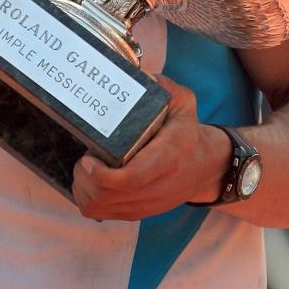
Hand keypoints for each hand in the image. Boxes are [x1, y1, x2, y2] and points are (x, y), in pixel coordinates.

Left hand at [72, 75, 225, 220]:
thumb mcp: (184, 102)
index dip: (102, 175)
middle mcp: (157, 185)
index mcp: (168, 156)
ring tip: (84, 170)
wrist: (207, 167)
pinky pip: (105, 215)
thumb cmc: (188, 130)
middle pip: (109, 196)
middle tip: (82, 160)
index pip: (131, 178)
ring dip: (85, 191)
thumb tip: (140, 73)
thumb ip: (164, 86)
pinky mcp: (140, 212)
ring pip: (103, 209)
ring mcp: (147, 203)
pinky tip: (89, 182)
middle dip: (85, 180)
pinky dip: (90, 201)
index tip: (87, 158)